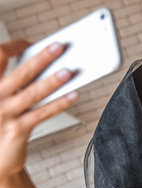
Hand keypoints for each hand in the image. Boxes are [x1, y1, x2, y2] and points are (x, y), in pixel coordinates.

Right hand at [0, 40, 77, 185]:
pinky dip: (60, 103)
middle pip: (21, 72)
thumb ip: (13, 83)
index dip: (15, 47)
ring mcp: (5, 114)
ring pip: (33, 92)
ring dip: (54, 81)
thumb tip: (40, 64)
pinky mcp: (18, 130)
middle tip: (59, 47)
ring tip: (69, 71)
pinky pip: (43, 113)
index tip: (31, 43)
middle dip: (42, 58)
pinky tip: (73, 96)